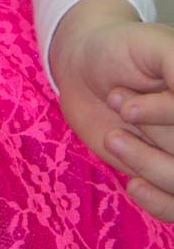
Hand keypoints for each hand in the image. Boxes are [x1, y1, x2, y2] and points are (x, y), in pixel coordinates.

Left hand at [49, 0, 173, 220]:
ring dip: (145, 162)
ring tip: (114, 137)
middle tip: (120, 105)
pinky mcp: (165, 176)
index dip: (165, 115)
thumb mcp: (152, 46)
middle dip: (152, 132)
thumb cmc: (118, 48)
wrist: (83, 67)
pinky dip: (159, 202)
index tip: (127, 106)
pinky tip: (134, 186)